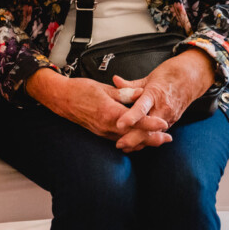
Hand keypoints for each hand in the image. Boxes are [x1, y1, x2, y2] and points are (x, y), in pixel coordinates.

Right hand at [27, 68, 170, 151]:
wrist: (60, 98)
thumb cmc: (80, 90)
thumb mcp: (104, 88)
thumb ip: (124, 93)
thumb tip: (141, 94)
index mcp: (109, 112)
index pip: (135, 122)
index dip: (151, 124)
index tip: (164, 124)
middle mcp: (106, 126)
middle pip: (134, 136)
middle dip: (152, 139)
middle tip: (168, 138)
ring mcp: (102, 131)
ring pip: (128, 141)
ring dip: (144, 141)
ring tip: (158, 140)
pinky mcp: (99, 133)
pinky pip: (119, 139)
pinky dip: (131, 140)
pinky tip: (139, 138)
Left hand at [113, 48, 216, 148]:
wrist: (191, 78)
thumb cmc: (169, 76)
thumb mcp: (149, 77)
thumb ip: (130, 84)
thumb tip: (115, 80)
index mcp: (154, 94)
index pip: (142, 108)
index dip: (131, 117)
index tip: (120, 124)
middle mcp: (163, 108)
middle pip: (148, 127)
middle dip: (134, 138)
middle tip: (119, 144)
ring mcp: (169, 116)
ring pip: (154, 133)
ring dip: (140, 141)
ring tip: (125, 148)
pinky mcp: (172, 121)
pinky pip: (158, 132)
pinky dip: (148, 139)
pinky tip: (137, 145)